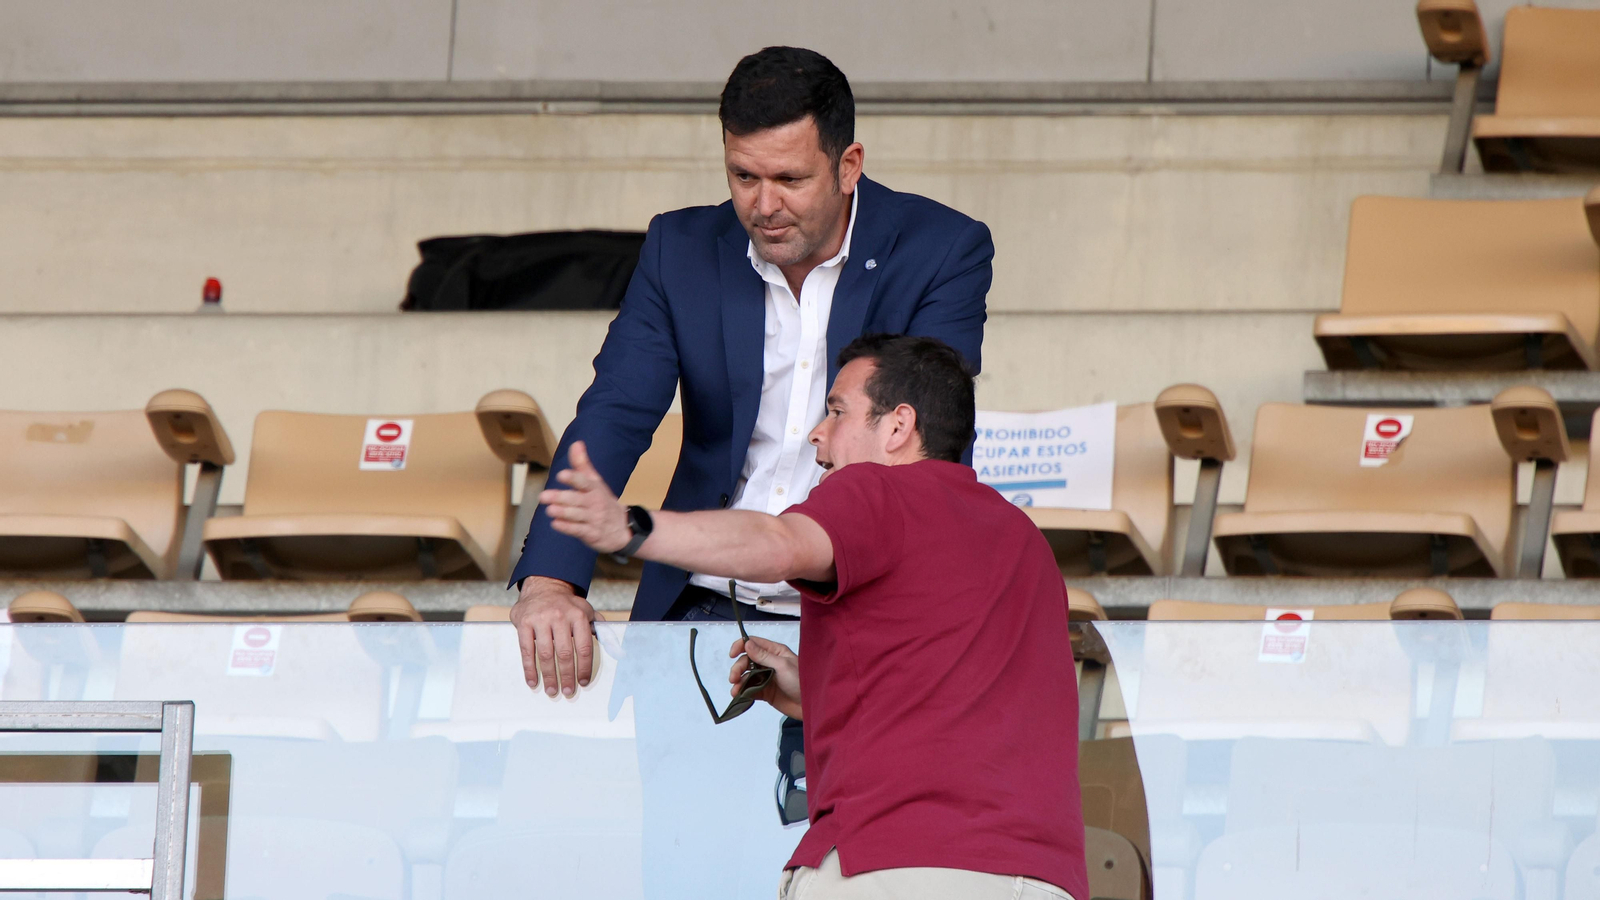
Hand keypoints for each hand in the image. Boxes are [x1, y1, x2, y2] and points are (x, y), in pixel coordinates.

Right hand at [511, 575, 596, 696]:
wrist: (543, 586)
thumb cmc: (567, 605)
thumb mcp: (586, 610)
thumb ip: (599, 627)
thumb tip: (615, 647)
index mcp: (578, 615)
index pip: (584, 646)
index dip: (584, 667)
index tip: (583, 682)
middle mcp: (560, 616)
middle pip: (565, 653)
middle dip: (567, 676)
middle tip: (568, 691)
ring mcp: (541, 619)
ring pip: (546, 654)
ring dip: (549, 676)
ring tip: (552, 690)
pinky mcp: (524, 623)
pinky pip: (527, 650)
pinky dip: (529, 668)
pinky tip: (533, 681)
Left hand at [541, 441, 632, 553]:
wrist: (623, 528)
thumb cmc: (604, 502)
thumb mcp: (596, 482)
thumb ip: (583, 464)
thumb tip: (576, 443)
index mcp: (595, 489)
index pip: (584, 482)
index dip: (573, 478)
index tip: (561, 475)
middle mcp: (595, 503)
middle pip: (577, 500)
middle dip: (561, 498)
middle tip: (544, 496)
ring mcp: (594, 519)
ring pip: (577, 515)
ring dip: (563, 512)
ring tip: (549, 509)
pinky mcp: (591, 534)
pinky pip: (579, 531)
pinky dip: (567, 528)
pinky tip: (556, 524)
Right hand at [730, 636, 802, 719]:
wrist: (811, 705)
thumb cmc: (801, 682)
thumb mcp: (782, 666)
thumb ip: (763, 656)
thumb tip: (747, 644)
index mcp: (775, 652)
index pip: (754, 643)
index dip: (741, 646)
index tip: (732, 654)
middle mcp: (769, 663)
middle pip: (746, 661)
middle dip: (738, 668)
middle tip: (733, 678)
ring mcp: (766, 678)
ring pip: (746, 675)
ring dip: (738, 681)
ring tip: (735, 689)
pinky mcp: (765, 692)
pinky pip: (750, 689)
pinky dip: (742, 691)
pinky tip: (738, 694)